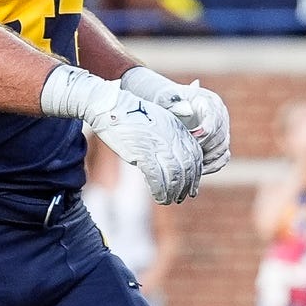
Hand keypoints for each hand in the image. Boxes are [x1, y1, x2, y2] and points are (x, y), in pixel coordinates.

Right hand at [41, 66, 203, 203]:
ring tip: (169, 200)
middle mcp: (172, 138)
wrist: (110, 105)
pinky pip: (158, 178)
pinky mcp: (143, 153)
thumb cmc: (131, 114)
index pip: (195, 157)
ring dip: (174, 192)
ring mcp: (158, 146)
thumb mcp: (158, 121)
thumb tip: (173, 158)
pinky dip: (160, 191)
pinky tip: (159, 197)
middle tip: (181, 197)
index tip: (192, 186)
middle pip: (188, 169)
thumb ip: (169, 137)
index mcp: (178, 129)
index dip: (195, 175)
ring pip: (175, 176)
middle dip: (186, 187)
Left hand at [120, 66, 230, 173]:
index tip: (188, 140)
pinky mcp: (222, 141)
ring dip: (207, 159)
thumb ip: (174, 103)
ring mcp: (223, 129)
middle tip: (185, 155)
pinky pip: (223, 157)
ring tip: (190, 163)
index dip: (203, 134)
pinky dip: (212, 165)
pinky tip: (198, 169)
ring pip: (222, 149)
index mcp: (211, 102)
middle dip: (203, 148)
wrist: (172, 104)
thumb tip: (186, 112)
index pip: (214, 121)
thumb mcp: (167, 98)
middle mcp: (221, 115)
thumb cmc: (168, 100)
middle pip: (220, 137)